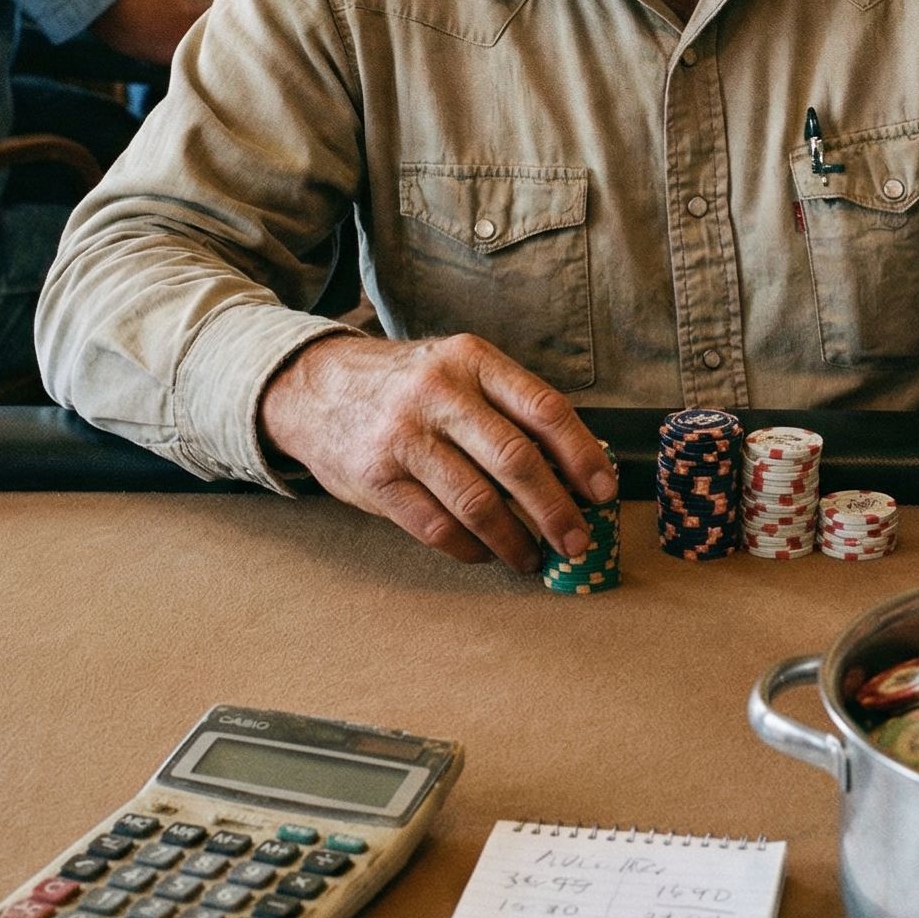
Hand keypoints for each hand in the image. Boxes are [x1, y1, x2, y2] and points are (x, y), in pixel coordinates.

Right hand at [260, 333, 616, 568]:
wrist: (314, 387)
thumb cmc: (408, 385)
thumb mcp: (459, 370)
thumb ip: (509, 406)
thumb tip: (576, 467)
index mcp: (472, 360)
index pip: (544, 409)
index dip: (582, 455)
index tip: (604, 492)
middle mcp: (439, 393)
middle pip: (515, 460)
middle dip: (556, 510)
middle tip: (577, 542)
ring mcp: (403, 436)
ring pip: (477, 502)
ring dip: (514, 540)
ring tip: (532, 557)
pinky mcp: (376, 477)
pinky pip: (435, 526)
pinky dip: (468, 548)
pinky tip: (484, 552)